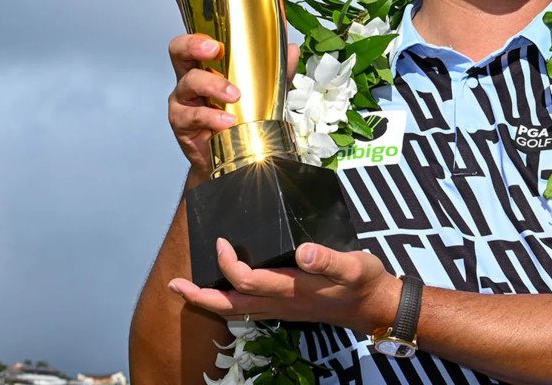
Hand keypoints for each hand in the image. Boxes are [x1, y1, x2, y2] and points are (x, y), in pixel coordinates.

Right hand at [166, 36, 298, 175]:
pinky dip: (211, 117)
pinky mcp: (182, 124)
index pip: (195, 41)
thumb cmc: (242, 119)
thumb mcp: (262, 93)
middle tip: (215, 50)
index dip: (200, 35)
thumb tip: (293, 50)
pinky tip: (227, 121)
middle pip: (178, 51)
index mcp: (206, 66)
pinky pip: (192, 115)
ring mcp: (182, 101)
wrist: (232, 158)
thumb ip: (276, 73)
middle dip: (194, 45)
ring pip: (188, 83)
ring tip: (235, 95)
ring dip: (213, 85)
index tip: (218, 39)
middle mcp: (189, 79)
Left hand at [167, 240, 400, 333]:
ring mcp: (283, 308)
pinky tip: (228, 291)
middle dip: (200, 295)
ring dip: (211, 301)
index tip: (221, 241)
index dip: (228, 263)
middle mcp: (282, 302)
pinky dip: (231, 302)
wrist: (376, 306)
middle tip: (175, 284)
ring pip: (238, 310)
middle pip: (231, 305)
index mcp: (292, 288)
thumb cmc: (364, 283)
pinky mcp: (288, 307)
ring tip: (190, 290)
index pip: (247, 280)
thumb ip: (328, 259)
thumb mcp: (354, 265)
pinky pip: (250, 310)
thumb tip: (302, 251)